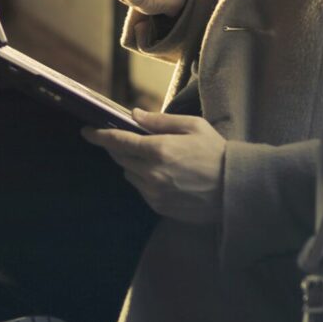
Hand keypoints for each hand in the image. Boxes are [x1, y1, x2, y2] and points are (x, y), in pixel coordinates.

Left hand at [81, 109, 224, 224]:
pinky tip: (161, 173)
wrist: (235, 189)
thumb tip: (134, 114)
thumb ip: (160, 121)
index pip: (118, 141)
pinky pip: (141, 189)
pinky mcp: (159, 207)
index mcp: (159, 150)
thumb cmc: (217, 152)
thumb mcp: (193, 126)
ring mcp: (154, 193)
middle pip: (120, 158)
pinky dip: (143, 179)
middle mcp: (152, 173)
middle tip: (123, 139)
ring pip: (129, 174)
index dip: (99, 135)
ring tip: (151, 157)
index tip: (86, 131)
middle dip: (117, 147)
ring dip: (131, 163)